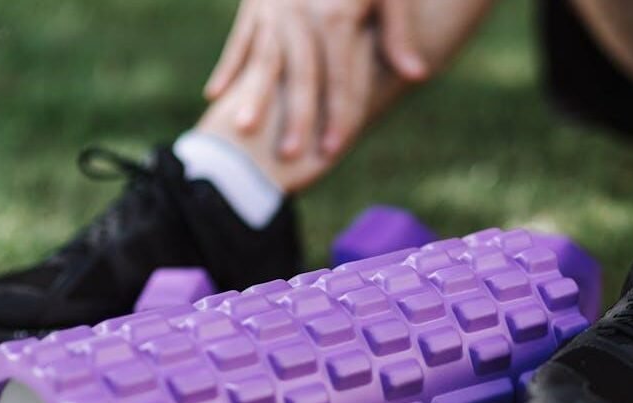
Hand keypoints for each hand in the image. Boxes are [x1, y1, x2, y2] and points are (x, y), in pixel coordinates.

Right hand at [204, 0, 428, 157]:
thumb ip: (398, 32)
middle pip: (300, 74)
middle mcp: (301, 14)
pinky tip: (215, 97)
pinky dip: (228, 67)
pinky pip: (240, 38)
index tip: (333, 150)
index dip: (338, 115)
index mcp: (337, 14)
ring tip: (244, 128)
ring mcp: (275, 8)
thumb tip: (417, 75)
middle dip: (296, 116)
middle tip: (291, 155)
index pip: (340, 77)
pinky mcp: (256, 2)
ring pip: (263, 59)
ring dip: (254, 95)